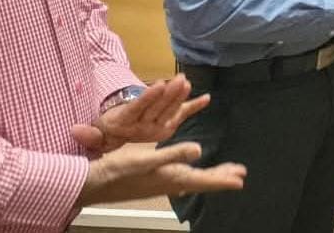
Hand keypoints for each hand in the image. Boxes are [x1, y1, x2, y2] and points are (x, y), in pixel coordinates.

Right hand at [72, 76, 209, 154]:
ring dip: (180, 96)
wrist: (116, 152)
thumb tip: (74, 130)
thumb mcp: (97, 135)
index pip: (138, 110)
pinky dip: (193, 107)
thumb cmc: (106, 134)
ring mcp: (157, 128)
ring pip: (170, 111)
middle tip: (180, 79)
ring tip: (187, 81)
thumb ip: (89, 136)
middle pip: (158, 109)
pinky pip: (180, 115)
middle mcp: (145, 129)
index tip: (158, 85)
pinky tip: (207, 98)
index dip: (149, 97)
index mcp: (128, 127)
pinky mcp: (166, 126)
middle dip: (170, 93)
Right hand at [77, 142, 245, 207]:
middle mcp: (168, 183)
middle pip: (200, 181)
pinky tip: (190, 173)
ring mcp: (159, 183)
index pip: (203, 180)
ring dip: (209, 175)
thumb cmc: (117, 171)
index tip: (241, 179)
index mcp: (170, 178)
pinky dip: (192, 174)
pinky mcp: (151, 181)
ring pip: (191, 180)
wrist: (91, 184)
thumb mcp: (145, 160)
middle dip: (220, 177)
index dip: (222, 179)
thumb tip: (198, 150)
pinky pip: (179, 179)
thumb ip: (173, 154)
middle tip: (239, 174)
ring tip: (224, 172)